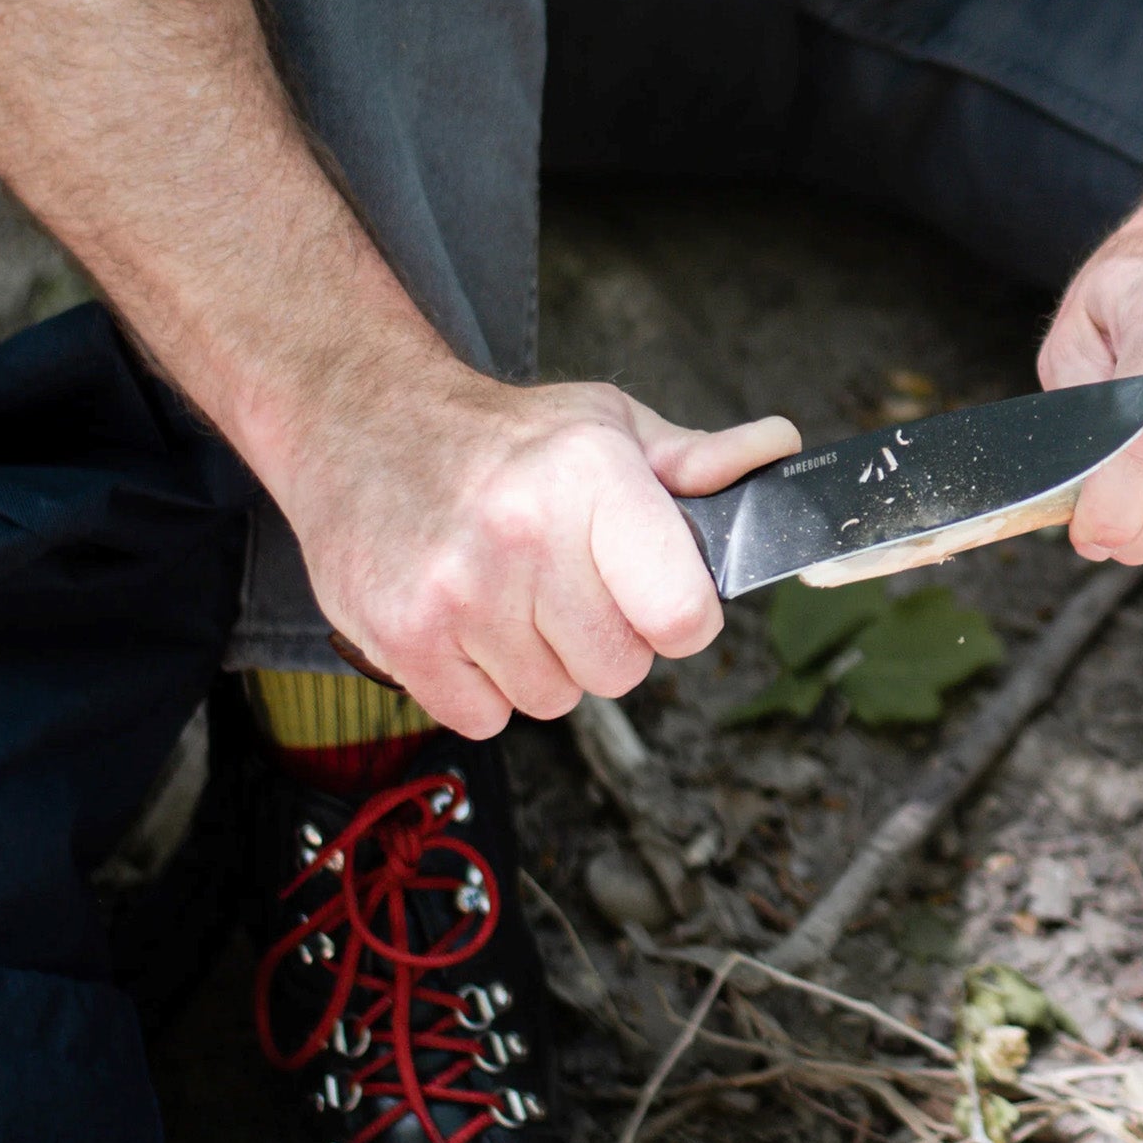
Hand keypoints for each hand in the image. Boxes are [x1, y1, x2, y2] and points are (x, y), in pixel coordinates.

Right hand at [269, 373, 799, 736]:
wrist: (362, 424)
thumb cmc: (503, 437)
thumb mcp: (608, 425)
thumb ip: (697, 460)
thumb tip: (780, 453)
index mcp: (592, 477)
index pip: (683, 615)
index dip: (681, 617)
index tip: (660, 596)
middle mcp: (525, 533)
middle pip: (621, 670)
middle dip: (606, 637)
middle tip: (567, 582)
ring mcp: (459, 591)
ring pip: (554, 699)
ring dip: (541, 661)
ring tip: (510, 592)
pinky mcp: (405, 637)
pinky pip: (488, 718)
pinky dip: (484, 685)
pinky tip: (469, 620)